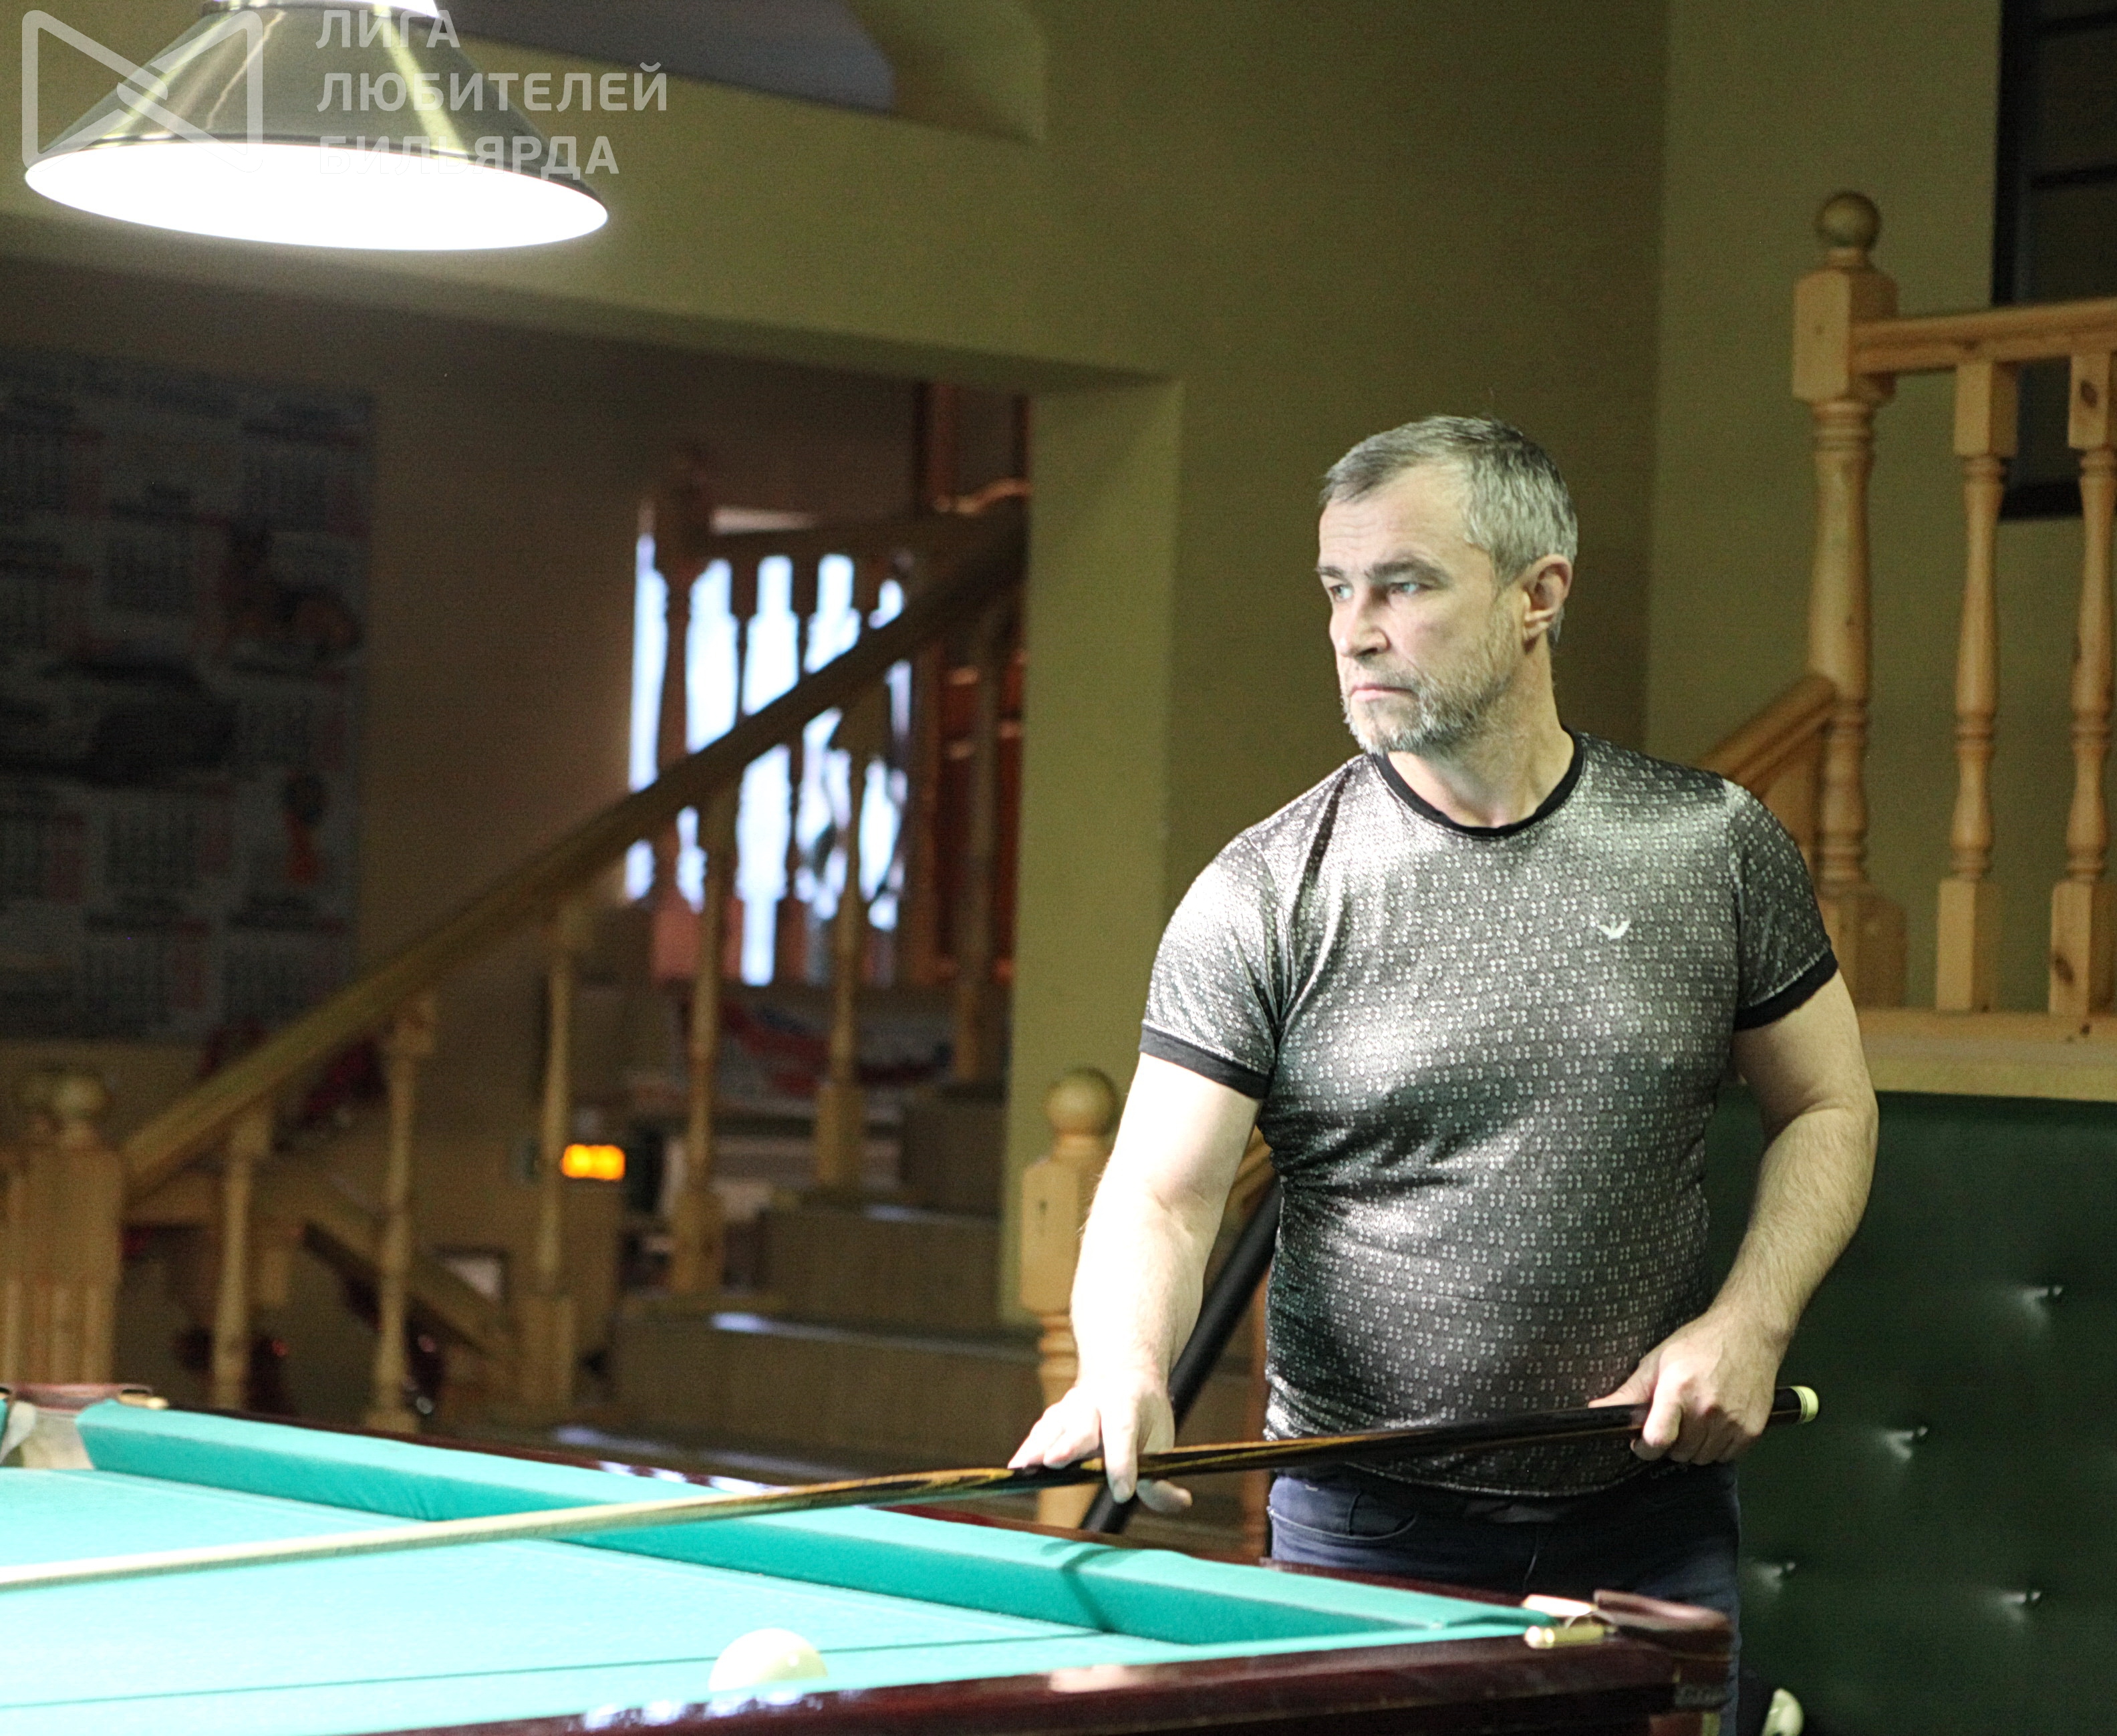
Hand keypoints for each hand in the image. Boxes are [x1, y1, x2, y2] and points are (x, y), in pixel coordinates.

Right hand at [1008, 1375, 1192, 1513]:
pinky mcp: (1054, 1417)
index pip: (1124, 1434)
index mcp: (1128, 1405)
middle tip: (1057, 1460)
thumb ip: (1162, 1478)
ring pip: (1054, 1426)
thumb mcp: (1161, 1438)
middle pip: (1082, 1425)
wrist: (1122, 1370)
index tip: (1123, 1492)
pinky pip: (1040, 1433)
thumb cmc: (1143, 1412)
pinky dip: (1028, 1448)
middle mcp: (1096, 1403)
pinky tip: (1017, 1467)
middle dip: (1070, 1444)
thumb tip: (1180, 1502)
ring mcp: (1071, 1407)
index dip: (1122, 1463)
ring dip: (1039, 1446)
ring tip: (1023, 1466)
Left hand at [1589, 1310, 1784, 1463]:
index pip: (1657, 1440)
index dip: (1645, 1448)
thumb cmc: (1699, 1344)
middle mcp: (1707, 1408)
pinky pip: (1726, 1456)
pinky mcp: (1752, 1429)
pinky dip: (1717, 1446)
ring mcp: (1732, 1421)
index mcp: (1678, 1389)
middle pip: (1679, 1452)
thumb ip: (1628, 1392)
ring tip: (1694, 1419)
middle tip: (1673, 1420)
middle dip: (1670, 1442)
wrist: (1747, 1334)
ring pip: (1702, 1458)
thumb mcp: (1657, 1362)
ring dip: (1693, 1446)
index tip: (1642, 1442)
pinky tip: (1715, 1423)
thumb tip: (1598, 1410)